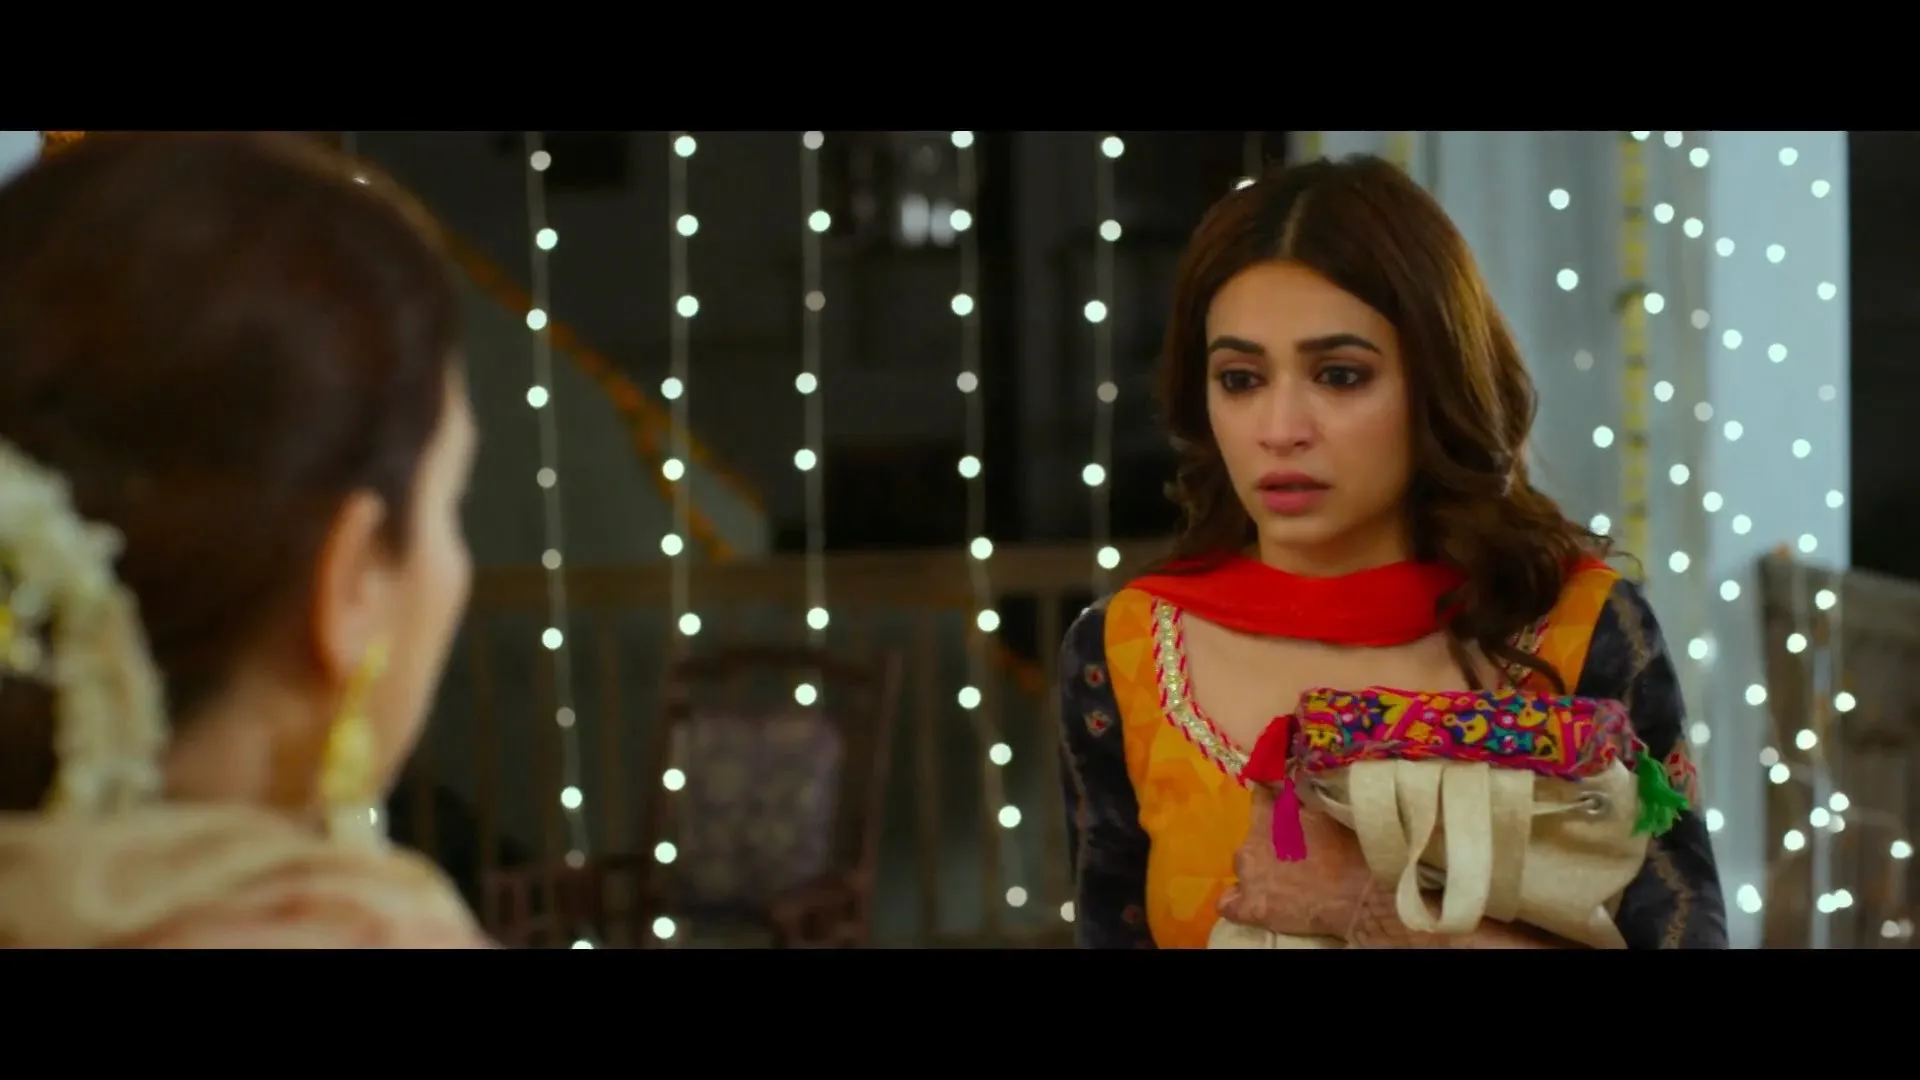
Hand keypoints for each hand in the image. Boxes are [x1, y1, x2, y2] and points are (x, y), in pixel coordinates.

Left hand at [1216, 785, 1372, 939]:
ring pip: (1242, 870)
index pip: (1259, 798)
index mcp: (1269, 816)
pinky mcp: (1251, 908)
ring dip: (1257, 874)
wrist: (1358, 892)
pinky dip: (1238, 903)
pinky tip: (1253, 905)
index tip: (1280, 809)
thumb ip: (1300, 803)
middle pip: (1251, 840)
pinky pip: (1229, 905)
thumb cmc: (1348, 850)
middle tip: (1292, 857)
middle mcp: (1251, 843)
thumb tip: (1292, 789)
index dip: (1269, 803)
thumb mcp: (1324, 813)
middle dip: (1267, 846)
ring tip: (1280, 884)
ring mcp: (1248, 877)